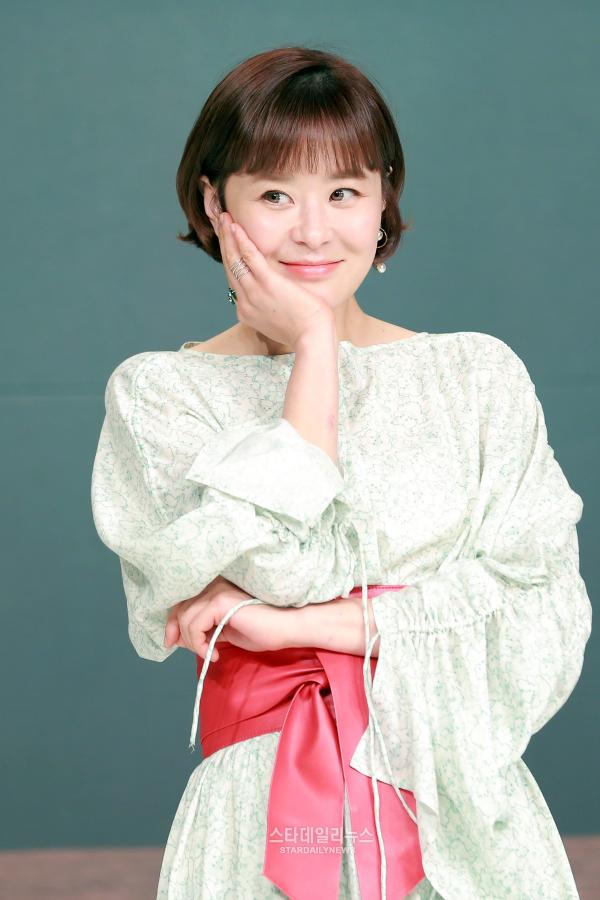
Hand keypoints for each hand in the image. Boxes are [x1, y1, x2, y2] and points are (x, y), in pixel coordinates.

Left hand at [163, 576, 296, 660]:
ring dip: (193, 643)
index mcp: (214, 589)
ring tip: (210, 653)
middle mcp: (212, 584)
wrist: (286, 627)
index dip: (171, 622)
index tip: (171, 642)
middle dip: (177, 634)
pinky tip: (214, 652)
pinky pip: (195, 625)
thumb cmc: (261, 630)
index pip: (182, 602)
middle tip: (192, 652)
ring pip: (185, 619)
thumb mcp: (223, 631)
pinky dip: (199, 644)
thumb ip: (203, 630)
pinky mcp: (220, 601)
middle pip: (179, 609)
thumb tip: (176, 638)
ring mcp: (216, 590)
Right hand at [215, 210, 335, 348]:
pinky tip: (235, 226)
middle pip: (230, 268)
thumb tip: (278, 298)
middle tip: (221, 224)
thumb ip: (274, 307)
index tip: (230, 245)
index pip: (236, 282)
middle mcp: (245, 302)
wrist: (313, 339)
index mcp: (248, 312)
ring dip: (228, 236)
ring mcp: (254, 293)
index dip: (231, 260)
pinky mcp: (267, 284)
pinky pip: (249, 258)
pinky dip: (240, 240)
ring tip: (224, 218)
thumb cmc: (305, 332)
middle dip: (224, 243)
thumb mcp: (282, 321)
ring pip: (234, 260)